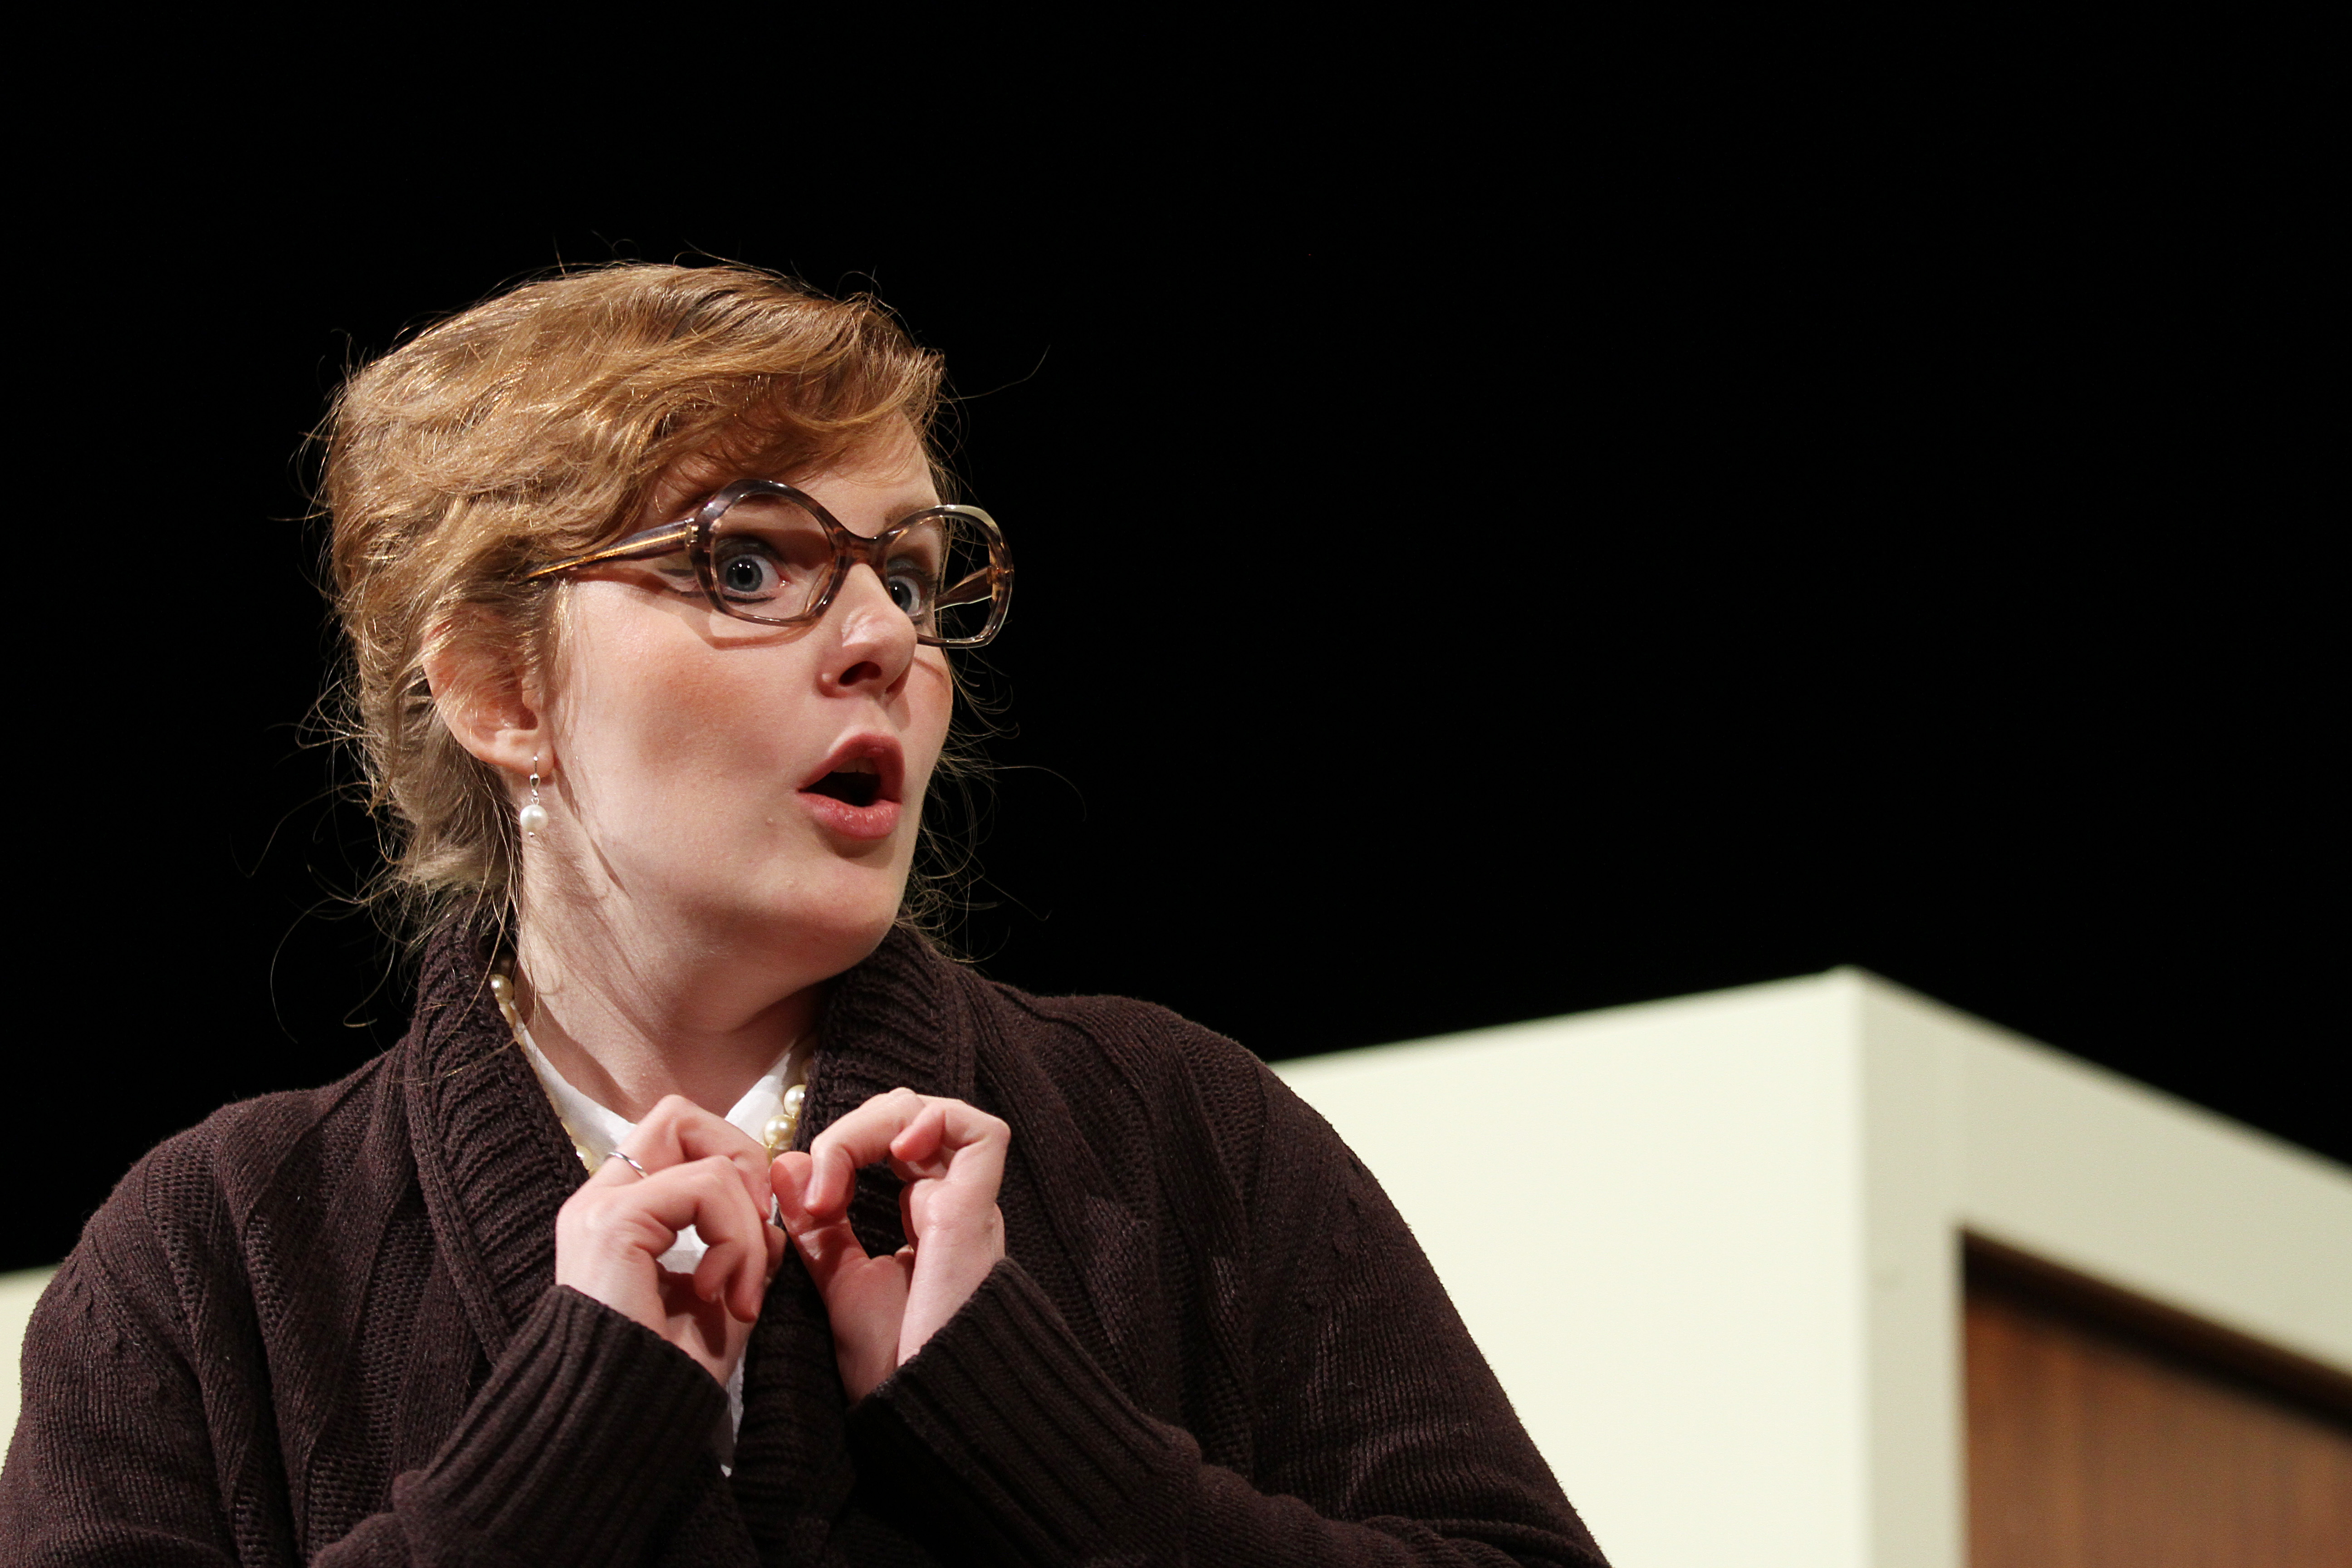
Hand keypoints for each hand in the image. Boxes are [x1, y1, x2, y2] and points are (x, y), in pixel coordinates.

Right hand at [553, 1095, 787, 1384]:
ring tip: (739, 1291)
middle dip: (741, 1163)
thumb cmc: (667, 1377)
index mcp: (620, 1214)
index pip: (679, 1137)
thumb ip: (744, 1247)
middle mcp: (600, 1200)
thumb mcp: (721, 1300)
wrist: (623, 1431)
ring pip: (705, 1156)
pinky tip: (722, 1294)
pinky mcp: (613, 1224)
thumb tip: (775, 1214)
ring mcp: (601, 1208)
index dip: (733, 1166)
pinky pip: (704, 1188)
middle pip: (679, 1116)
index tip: (757, 1236)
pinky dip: (735, 1239)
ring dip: (747, 1226)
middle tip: (756, 1235)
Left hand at [771, 1088, 1008, 1400]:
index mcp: (924, 1217)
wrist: (919, 1407)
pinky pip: (979, 1132)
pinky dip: (934, 1121)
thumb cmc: (890, 1363)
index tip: (807, 1194)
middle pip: (908, 1117)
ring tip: (839, 1165)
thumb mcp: (839, 1280)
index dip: (845, 1145)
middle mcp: (951, 1202)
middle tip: (818, 1180)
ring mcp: (968, 1203)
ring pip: (936, 1113)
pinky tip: (897, 1147)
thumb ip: (817, 1225)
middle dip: (852, 1131)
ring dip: (876, 1123)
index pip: (890, 1141)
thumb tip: (785, 1164)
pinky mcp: (976, 1209)